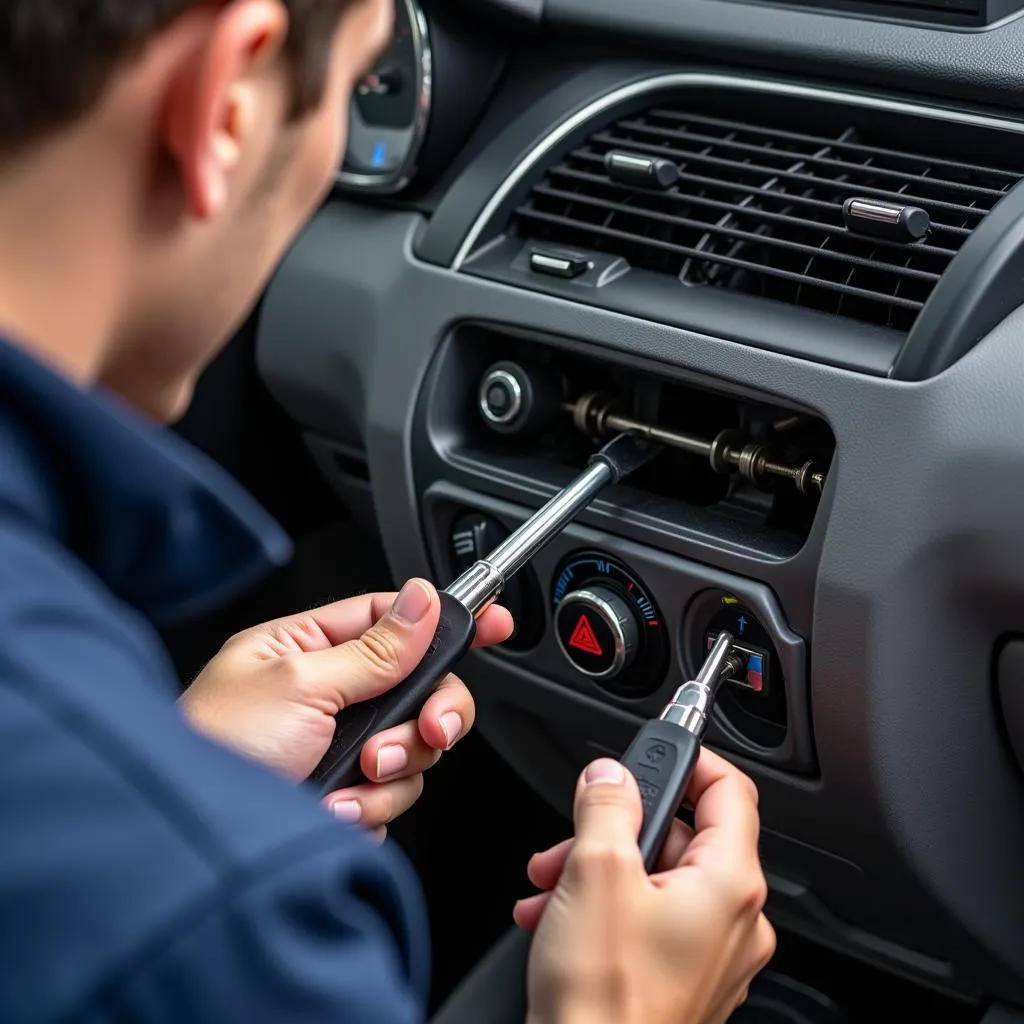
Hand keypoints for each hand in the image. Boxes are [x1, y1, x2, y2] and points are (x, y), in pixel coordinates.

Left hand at [180, 579, 512, 833]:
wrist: (187, 844)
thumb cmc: (212, 747)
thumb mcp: (298, 683)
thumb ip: (374, 649)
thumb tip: (423, 602)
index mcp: (312, 649)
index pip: (396, 620)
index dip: (447, 620)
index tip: (496, 621)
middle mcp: (332, 696)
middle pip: (422, 690)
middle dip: (427, 716)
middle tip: (425, 732)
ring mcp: (341, 748)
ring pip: (415, 749)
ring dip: (390, 771)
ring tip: (347, 782)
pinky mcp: (348, 797)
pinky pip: (395, 796)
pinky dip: (371, 807)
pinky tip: (334, 810)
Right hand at [517, 750, 774, 1023]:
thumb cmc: (604, 1002)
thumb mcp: (595, 871)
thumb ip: (605, 804)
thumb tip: (610, 775)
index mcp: (728, 884)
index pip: (730, 790)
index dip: (690, 758)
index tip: (653, 750)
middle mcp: (733, 921)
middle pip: (681, 835)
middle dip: (616, 826)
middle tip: (574, 831)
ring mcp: (711, 956)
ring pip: (656, 877)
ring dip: (598, 868)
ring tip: (552, 883)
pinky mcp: (682, 980)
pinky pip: (649, 918)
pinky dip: (604, 906)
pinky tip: (558, 917)